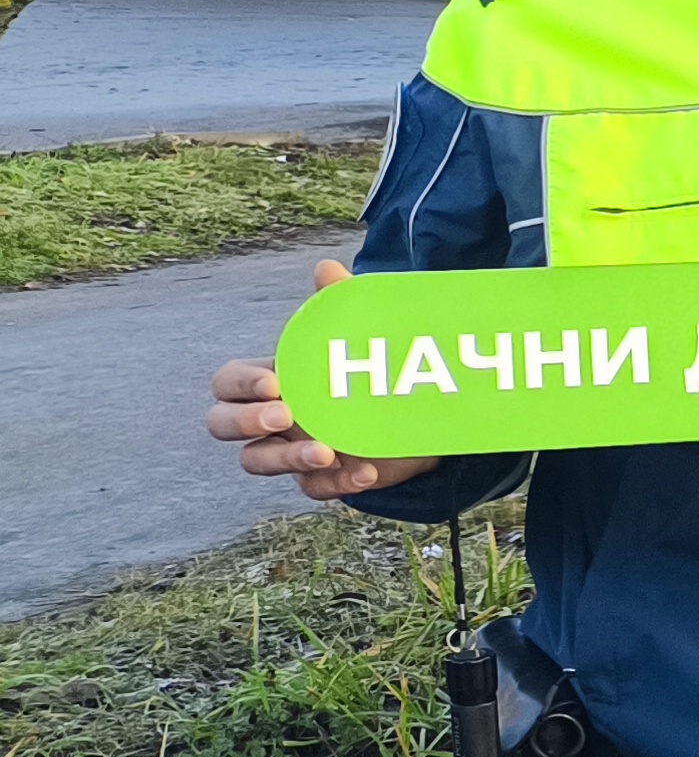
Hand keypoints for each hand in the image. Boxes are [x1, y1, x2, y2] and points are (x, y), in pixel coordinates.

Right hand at [203, 258, 434, 500]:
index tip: (274, 385)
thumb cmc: (365, 366)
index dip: (240, 386)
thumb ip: (338, 303)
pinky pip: (310, 488)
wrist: (419, 409)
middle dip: (245, 421)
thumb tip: (326, 267)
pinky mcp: (320, 477)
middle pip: (221, 424)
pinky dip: (336, 483)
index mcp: (269, 378)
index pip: (227, 383)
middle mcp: (269, 417)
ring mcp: (289, 448)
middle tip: (286, 414)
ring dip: (285, 458)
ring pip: (255, 460)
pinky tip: (365, 472)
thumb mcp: (356, 335)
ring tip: (326, 451)